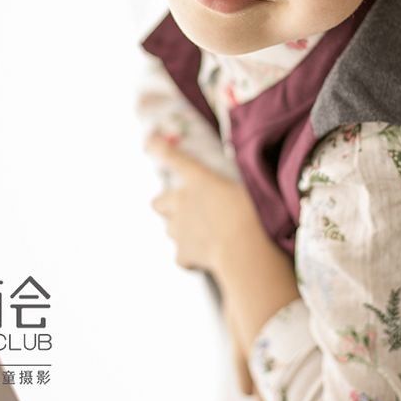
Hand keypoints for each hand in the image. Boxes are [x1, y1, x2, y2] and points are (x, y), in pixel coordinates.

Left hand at [144, 133, 262, 276]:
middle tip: (185, 209)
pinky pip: (182, 255)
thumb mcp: (245, 188)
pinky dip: (190, 257)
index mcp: (199, 179)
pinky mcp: (182, 253)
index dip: (157, 147)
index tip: (149, 141)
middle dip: (167, 205)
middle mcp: (181, 202)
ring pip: (170, 229)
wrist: (243, 249)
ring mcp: (178, 229)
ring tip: (204, 235)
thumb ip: (230, 186)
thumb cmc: (252, 213)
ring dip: (181, 230)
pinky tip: (207, 258)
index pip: (173, 157)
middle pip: (158, 202)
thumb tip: (230, 188)